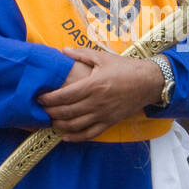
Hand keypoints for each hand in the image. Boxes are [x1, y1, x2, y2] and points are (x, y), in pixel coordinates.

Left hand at [37, 47, 164, 140]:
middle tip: (40, 110)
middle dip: (50, 112)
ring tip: (49, 121)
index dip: (49, 99)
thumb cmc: (126, 68)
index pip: (64, 95)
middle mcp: (96, 102)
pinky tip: (65, 136)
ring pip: (75, 125)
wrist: (149, 82)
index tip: (39, 98)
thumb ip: (81, 54)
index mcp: (93, 85)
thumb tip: (63, 51)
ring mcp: (103, 114)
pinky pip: (89, 134)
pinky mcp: (110, 122)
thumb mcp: (103, 57)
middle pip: (66, 112)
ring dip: (59, 125)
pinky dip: (75, 137)